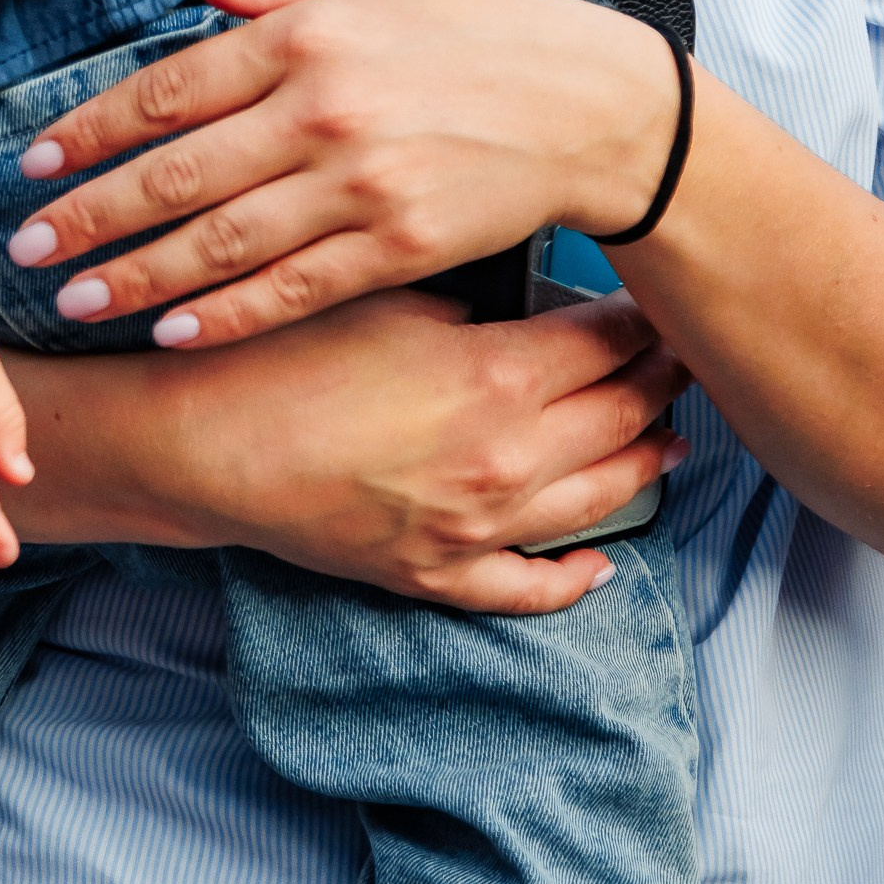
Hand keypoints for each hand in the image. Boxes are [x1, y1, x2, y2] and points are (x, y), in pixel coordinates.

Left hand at [7, 0, 676, 347]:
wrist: (593, 106)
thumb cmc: (480, 28)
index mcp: (307, 35)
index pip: (169, 89)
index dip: (92, 131)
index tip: (35, 164)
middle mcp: (324, 110)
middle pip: (178, 174)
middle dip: (91, 215)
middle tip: (26, 246)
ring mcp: (363, 185)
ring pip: (224, 242)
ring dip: (139, 275)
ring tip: (75, 299)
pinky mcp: (401, 247)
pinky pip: (294, 289)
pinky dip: (228, 315)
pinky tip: (173, 330)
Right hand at [150, 286, 688, 611]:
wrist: (201, 444)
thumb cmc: (282, 355)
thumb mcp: (382, 295)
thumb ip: (467, 301)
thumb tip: (515, 307)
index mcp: (496, 378)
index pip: (605, 342)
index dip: (638, 317)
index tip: (655, 297)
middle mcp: (505, 461)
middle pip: (618, 416)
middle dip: (658, 382)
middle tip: (682, 355)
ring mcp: (476, 529)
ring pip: (596, 501)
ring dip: (643, 464)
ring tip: (672, 438)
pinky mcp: (436, 576)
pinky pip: (530, 589)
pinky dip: (576, 578)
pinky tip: (604, 560)